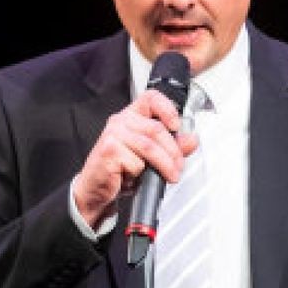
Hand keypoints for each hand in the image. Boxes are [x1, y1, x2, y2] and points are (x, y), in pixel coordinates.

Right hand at [72, 89, 198, 227]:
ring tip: (170, 175)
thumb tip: (191, 140)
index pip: (151, 98)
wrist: (95, 188)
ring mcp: (112, 135)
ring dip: (165, 164)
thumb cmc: (119, 171)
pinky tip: (136, 177)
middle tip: (178, 166)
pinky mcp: (109, 151)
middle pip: (156, 129)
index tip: (177, 126)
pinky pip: (136, 162)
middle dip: (173, 151)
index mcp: (130, 116)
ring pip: (149, 146)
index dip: (168, 109)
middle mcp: (120, 122)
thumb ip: (172, 146)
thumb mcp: (150, 157)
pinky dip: (141, 173)